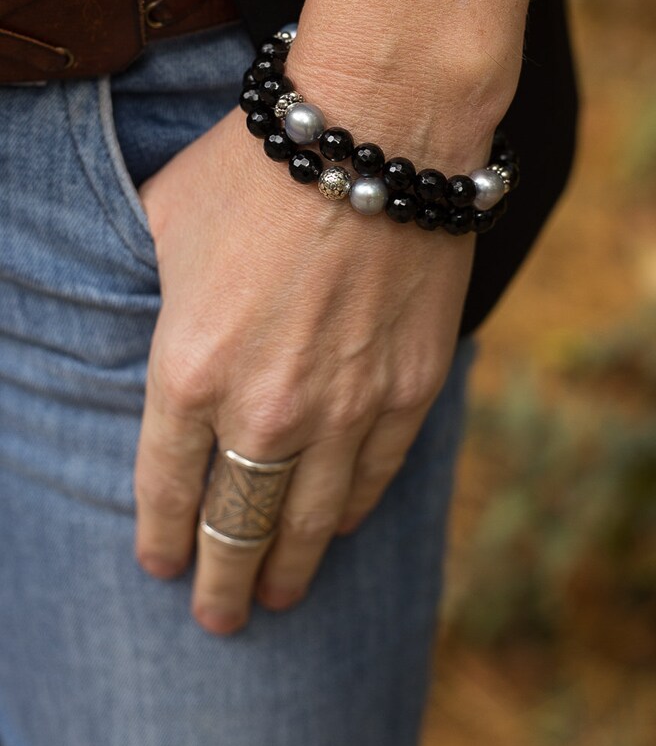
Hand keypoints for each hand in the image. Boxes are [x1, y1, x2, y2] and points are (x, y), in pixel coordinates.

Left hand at [135, 103, 476, 634]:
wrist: (377, 129)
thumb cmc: (259, 164)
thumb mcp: (166, 221)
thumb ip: (156, 296)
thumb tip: (167, 324)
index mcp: (189, 367)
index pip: (164, 485)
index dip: (159, 536)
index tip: (160, 566)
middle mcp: (266, 406)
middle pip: (237, 526)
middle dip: (222, 582)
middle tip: (218, 616)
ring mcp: (345, 405)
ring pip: (309, 520)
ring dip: (288, 567)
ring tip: (278, 596)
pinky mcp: (408, 389)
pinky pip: (374, 477)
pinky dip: (349, 510)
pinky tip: (336, 528)